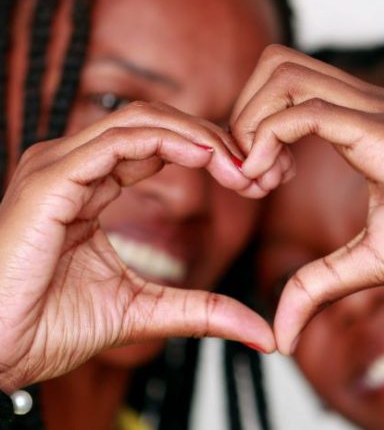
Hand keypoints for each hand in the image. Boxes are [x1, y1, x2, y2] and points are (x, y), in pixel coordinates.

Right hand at [0, 101, 274, 391]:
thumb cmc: (52, 324)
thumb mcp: (145, 309)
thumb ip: (202, 310)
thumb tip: (260, 332)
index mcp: (91, 183)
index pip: (158, 144)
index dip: (207, 153)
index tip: (247, 176)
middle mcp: (74, 164)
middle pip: (156, 124)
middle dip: (210, 139)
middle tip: (253, 167)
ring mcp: (60, 166)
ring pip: (140, 122)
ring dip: (196, 136)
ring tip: (235, 163)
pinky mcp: (51, 179)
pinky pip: (116, 141)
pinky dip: (165, 141)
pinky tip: (203, 157)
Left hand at [231, 45, 383, 354]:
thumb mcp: (364, 262)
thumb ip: (316, 285)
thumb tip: (281, 334)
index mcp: (357, 124)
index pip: (284, 89)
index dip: (253, 129)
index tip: (256, 180)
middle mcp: (360, 105)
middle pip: (275, 66)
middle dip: (243, 115)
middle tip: (249, 173)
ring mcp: (371, 111)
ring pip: (282, 75)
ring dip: (251, 124)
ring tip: (260, 179)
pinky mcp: (381, 131)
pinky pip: (303, 112)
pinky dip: (267, 139)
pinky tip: (270, 180)